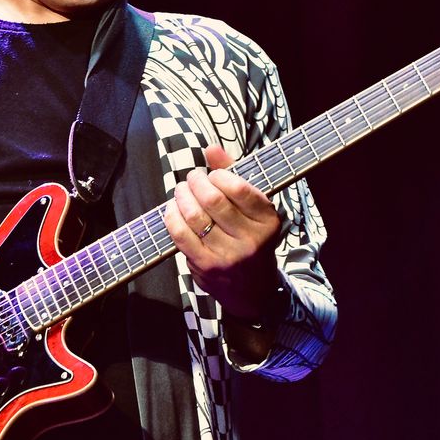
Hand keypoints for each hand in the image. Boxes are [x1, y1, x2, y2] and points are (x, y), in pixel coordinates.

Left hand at [164, 144, 282, 317]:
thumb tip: (211, 148)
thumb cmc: (251, 239)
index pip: (238, 188)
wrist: (253, 290)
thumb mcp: (254, 209)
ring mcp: (227, 256)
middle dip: (195, 182)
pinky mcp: (205, 266)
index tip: (213, 174)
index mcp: (267, 221)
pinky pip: (180, 235)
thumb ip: (235, 175)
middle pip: (212, 199)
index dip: (218, 174)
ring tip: (181, 191)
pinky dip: (172, 217)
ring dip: (181, 196)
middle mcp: (250, 240)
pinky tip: (173, 209)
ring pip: (194, 216)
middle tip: (191, 179)